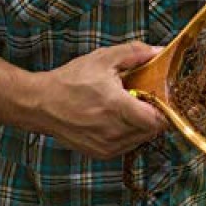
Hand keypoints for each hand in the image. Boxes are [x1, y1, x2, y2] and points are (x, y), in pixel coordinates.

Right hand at [32, 41, 168, 158]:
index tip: (160, 95)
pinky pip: (127, 146)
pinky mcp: (100, 153)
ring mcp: (107, 146)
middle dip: (154, 114)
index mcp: (117, 107)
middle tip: (146, 97)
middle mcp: (114, 132)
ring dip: (142, 125)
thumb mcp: (104, 58)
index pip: (156, 120)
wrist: (41, 104)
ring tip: (130, 106)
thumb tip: (158, 51)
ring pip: (141, 140)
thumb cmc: (71, 80)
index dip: (163, 108)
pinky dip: (129, 133)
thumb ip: (135, 53)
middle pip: (151, 130)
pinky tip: (119, 118)